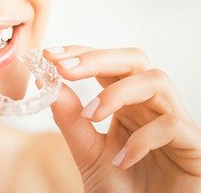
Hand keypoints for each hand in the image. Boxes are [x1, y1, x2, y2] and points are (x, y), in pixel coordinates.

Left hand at [44, 45, 200, 191]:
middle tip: (63, 68)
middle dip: (97, 58)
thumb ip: (70, 120)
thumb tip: (47, 82)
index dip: (81, 53)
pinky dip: (141, 138)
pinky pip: (172, 125)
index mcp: (126, 103)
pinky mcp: (194, 147)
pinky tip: (121, 160)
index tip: (48, 54)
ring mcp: (175, 124)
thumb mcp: (88, 153)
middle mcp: (151, 106)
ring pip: (156, 81)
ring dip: (117, 93)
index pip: (107, 64)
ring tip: (91, 115)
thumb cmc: (122, 189)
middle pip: (134, 60)